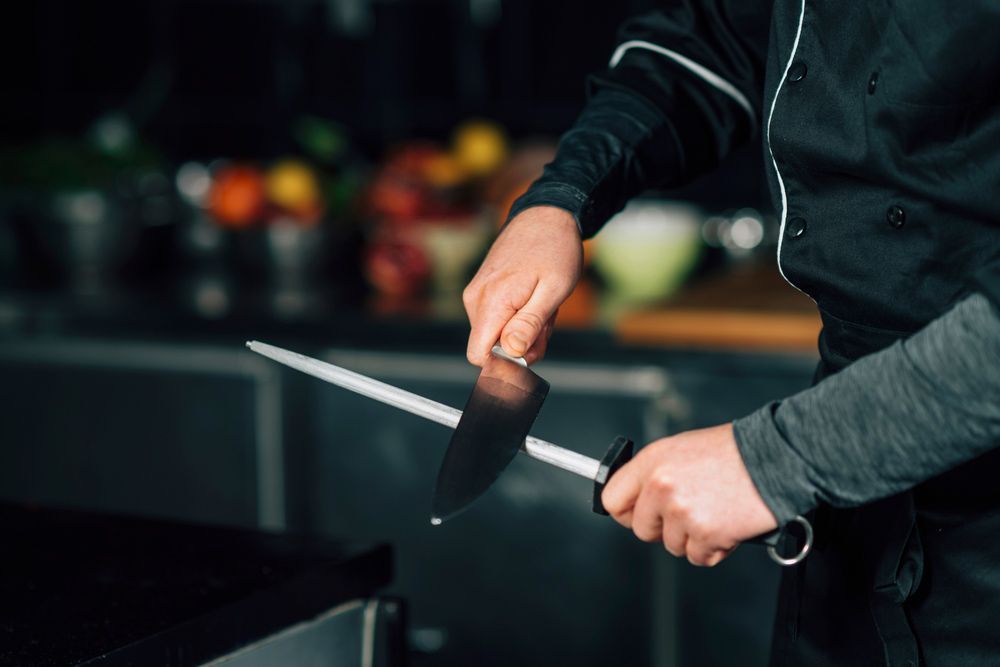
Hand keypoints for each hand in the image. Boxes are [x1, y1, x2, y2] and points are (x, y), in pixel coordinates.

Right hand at [463, 206, 581, 365]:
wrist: (546, 215)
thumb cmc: (554, 249)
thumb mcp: (553, 290)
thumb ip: (529, 324)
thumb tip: (510, 352)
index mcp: (492, 301)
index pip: (478, 355)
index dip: (505, 362)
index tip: (531, 350)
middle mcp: (476, 298)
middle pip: (492, 347)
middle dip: (523, 343)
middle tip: (546, 317)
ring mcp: (477, 293)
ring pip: (497, 333)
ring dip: (524, 328)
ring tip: (542, 301)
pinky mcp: (482, 290)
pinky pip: (498, 318)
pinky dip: (519, 315)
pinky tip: (533, 296)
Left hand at [601, 424, 777, 566]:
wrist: (775, 458)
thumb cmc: (735, 452)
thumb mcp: (683, 448)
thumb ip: (656, 473)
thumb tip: (640, 498)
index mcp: (652, 461)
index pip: (613, 498)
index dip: (626, 511)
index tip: (636, 514)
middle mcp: (661, 486)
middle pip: (641, 529)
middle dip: (663, 528)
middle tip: (688, 514)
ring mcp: (682, 511)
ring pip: (672, 545)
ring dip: (693, 537)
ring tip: (715, 511)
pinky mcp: (706, 534)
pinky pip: (699, 557)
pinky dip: (715, 548)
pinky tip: (728, 524)